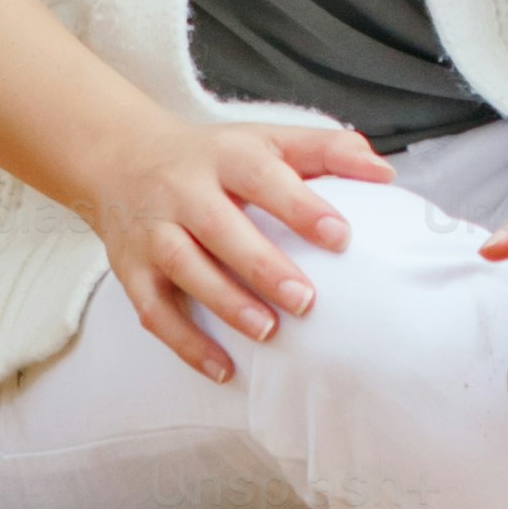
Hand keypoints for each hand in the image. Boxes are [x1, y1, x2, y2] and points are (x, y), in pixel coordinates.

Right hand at [70, 114, 393, 387]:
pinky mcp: (133, 270)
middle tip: (307, 300)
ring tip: (268, 331)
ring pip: (185, 268)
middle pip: (220, 227)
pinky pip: (155, 311)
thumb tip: (384, 174)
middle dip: (263, 266)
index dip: (301, 206)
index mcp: (225, 156)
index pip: (263, 177)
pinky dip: (187, 343)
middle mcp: (184, 191)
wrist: (123, 159)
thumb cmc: (216, 158)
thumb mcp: (267, 140)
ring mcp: (154, 231)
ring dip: (225, 302)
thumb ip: (327, 151)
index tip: (340, 236)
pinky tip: (224, 369)